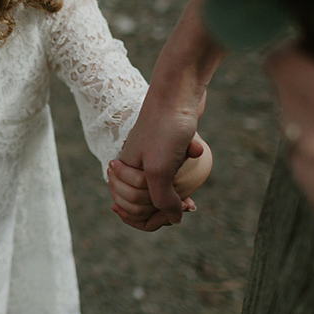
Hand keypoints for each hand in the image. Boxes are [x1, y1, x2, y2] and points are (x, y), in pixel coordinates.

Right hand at [114, 97, 207, 231]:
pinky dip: (179, 192)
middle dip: (163, 211)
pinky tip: (190, 197)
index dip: (151, 217)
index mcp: (122, 172)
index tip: (173, 211)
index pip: (130, 210)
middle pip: (142, 206)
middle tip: (185, 204)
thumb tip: (174, 219)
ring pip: (156, 197)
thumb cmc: (165, 130)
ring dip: (172, 202)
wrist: (178, 94)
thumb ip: (162, 199)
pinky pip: (168, 183)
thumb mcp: (159, 170)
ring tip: (189, 203)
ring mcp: (148, 162)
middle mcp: (131, 169)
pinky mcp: (165, 155)